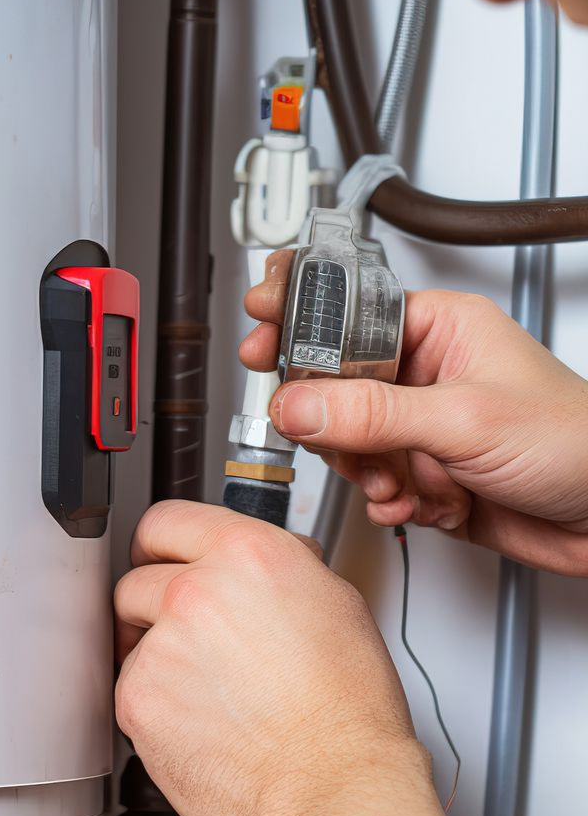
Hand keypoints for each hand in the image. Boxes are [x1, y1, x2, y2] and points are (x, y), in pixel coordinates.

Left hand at [114, 500, 431, 815]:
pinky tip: (200, 719)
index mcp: (246, 555)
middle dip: (155, 606)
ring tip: (209, 690)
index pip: (166, 521)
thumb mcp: (333, 605)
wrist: (333, 789)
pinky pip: (129, 688)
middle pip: (136, 580)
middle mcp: (196, 591)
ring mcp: (160, 645)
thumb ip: (275, 570)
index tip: (159, 558)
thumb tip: (252, 566)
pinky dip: (153, 703)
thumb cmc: (346, 712)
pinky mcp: (137, 699)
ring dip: (155, 656)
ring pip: (131, 638)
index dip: (162, 545)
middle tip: (191, 638)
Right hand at [242, 251, 587, 575]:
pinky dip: (387, 500)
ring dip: (368, 471)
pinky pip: (368, 481)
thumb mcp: (464, 419)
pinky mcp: (419, 471)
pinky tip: (420, 503)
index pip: (348, 312)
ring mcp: (418, 424)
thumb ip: (371, 414)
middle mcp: (423, 371)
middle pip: (331, 385)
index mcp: (439, 327)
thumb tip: (296, 405)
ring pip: (345, 441)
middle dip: (338, 425)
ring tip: (405, 481)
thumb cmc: (580, 444)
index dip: (300, 322)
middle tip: (345, 440)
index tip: (260, 330)